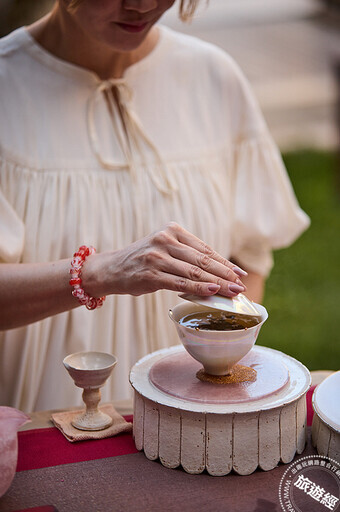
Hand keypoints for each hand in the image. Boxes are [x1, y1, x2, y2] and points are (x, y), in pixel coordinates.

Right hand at [96, 222, 246, 297]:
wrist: (111, 269)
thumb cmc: (142, 261)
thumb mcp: (164, 249)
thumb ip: (186, 255)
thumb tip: (218, 273)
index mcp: (172, 230)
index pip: (204, 248)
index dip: (224, 262)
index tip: (239, 273)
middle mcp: (165, 240)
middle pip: (203, 259)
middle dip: (225, 274)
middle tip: (241, 286)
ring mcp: (157, 256)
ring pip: (194, 271)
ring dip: (217, 283)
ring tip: (233, 292)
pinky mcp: (151, 274)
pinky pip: (180, 282)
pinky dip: (198, 288)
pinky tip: (212, 292)